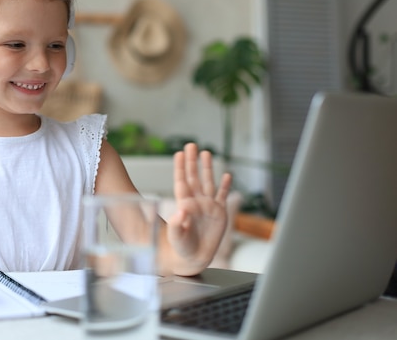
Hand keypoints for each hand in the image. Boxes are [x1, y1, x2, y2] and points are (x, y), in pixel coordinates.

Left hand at [166, 143, 231, 273]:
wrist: (192, 258)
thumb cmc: (180, 247)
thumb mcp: (176, 236)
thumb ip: (177, 224)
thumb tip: (182, 210)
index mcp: (184, 204)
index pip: (182, 181)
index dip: (180, 168)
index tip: (178, 154)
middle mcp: (196, 202)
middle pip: (194, 177)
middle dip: (192, 161)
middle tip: (190, 145)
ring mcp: (208, 206)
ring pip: (208, 182)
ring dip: (207, 168)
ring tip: (206, 153)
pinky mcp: (220, 214)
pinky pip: (223, 196)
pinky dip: (225, 186)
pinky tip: (227, 175)